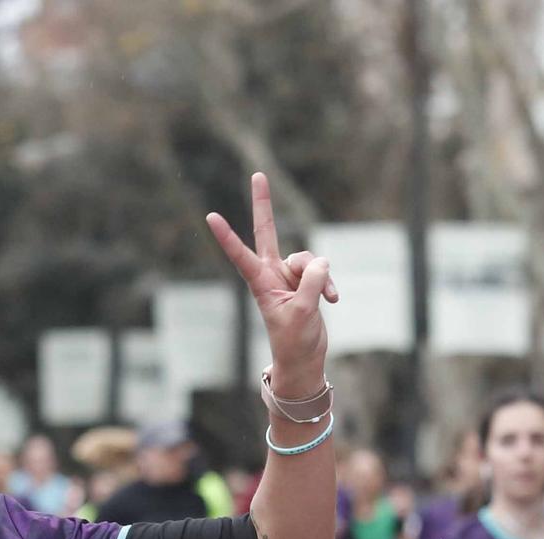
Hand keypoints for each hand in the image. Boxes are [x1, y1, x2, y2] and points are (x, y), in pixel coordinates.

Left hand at [206, 173, 337, 394]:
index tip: (211, 217)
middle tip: (256, 174)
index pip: (241, 255)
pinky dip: (329, 284)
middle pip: (268, 232)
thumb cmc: (294, 341)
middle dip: (264, 204)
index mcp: (260, 283)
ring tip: (324, 300)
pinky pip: (322, 270)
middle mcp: (272, 274)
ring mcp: (290, 276)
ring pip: (309, 258)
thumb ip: (311, 283)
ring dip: (321, 278)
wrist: (304, 359)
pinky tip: (332, 301)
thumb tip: (321, 259)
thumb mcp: (303, 313)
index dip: (227, 236)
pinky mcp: (306, 281)